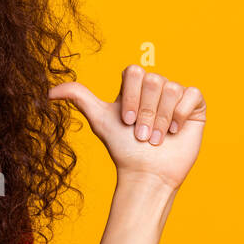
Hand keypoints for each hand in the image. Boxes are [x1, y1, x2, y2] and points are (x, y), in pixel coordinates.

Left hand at [49, 64, 204, 190]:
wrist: (146, 172)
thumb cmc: (122, 148)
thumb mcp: (98, 119)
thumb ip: (78, 97)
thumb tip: (49, 92)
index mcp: (134, 86)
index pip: (133, 71)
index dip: (130, 96)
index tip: (126, 121)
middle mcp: (155, 87)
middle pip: (153, 80)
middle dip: (145, 113)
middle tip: (142, 135)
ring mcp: (176, 95)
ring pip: (171, 88)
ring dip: (161, 118)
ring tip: (157, 138)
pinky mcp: (195, 105)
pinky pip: (192, 94)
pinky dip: (181, 114)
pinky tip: (175, 130)